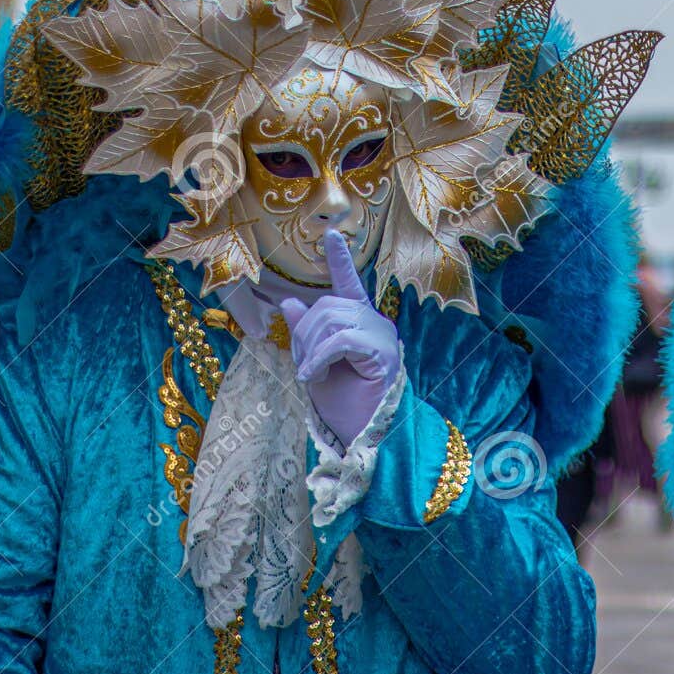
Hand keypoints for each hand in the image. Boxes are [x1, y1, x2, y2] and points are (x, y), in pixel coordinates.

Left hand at [279, 231, 401, 444]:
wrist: (363, 437)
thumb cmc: (343, 406)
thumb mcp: (315, 364)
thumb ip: (306, 334)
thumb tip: (290, 302)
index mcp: (360, 324)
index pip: (349, 285)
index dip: (339, 260)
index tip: (331, 235)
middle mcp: (376, 323)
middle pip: (328, 306)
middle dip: (303, 334)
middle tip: (303, 366)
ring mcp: (382, 336)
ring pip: (332, 319)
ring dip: (310, 348)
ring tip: (311, 374)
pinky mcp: (383, 352)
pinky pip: (341, 338)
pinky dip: (320, 356)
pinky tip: (314, 376)